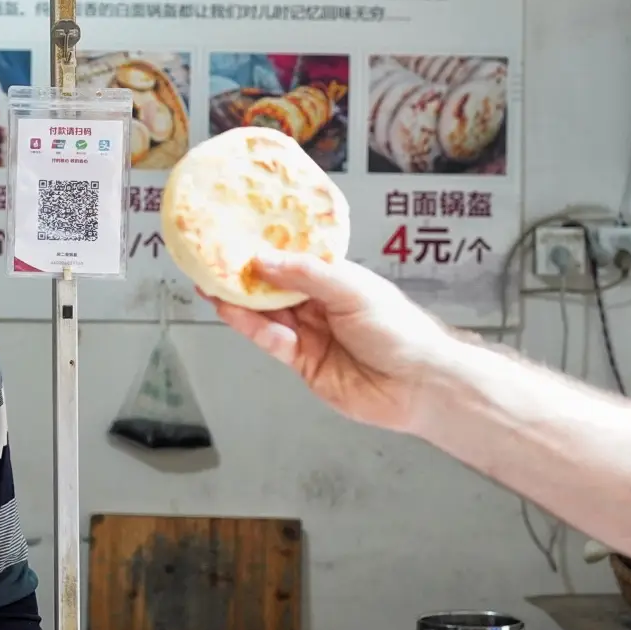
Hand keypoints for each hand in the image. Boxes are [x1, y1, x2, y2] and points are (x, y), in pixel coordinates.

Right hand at [203, 252, 457, 432]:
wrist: (419, 387)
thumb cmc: (400, 333)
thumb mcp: (353, 291)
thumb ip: (307, 275)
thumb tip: (265, 260)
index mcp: (336, 280)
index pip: (293, 261)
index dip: (265, 252)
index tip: (237, 241)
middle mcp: (320, 305)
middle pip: (274, 288)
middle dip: (244, 277)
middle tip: (212, 264)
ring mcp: (310, 334)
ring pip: (267, 314)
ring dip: (240, 302)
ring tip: (211, 287)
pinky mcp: (303, 363)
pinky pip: (271, 341)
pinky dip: (252, 328)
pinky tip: (234, 314)